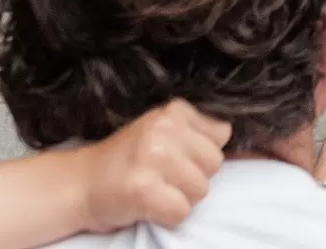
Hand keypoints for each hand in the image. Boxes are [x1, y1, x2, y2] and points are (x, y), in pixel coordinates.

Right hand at [78, 99, 230, 230]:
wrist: (78, 184)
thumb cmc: (128, 161)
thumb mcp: (162, 132)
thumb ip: (198, 133)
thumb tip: (247, 142)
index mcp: (173, 110)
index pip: (222, 135)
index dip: (200, 155)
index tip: (174, 159)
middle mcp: (163, 128)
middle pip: (214, 165)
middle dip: (192, 178)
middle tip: (160, 178)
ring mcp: (153, 157)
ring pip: (200, 190)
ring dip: (178, 198)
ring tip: (152, 190)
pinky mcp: (143, 189)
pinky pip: (181, 211)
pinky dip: (166, 216)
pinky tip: (146, 205)